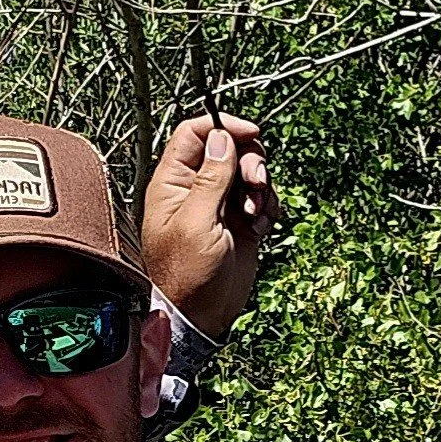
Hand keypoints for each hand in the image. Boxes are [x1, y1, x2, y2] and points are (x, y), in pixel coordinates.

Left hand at [141, 114, 278, 338]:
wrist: (201, 315)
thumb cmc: (186, 276)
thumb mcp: (196, 223)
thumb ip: (210, 178)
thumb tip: (221, 137)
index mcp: (173, 183)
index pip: (194, 133)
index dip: (223, 126)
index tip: (250, 133)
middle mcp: (196, 189)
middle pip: (229, 147)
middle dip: (249, 160)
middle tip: (255, 183)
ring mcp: (220, 204)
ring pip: (249, 171)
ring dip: (261, 187)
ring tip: (254, 214)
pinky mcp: (240, 222)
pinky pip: (261, 198)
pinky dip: (267, 207)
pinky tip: (260, 227)